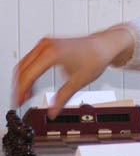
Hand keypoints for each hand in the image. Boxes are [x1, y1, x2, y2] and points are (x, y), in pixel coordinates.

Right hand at [12, 26, 134, 118]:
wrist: (105, 45)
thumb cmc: (96, 58)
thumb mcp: (79, 82)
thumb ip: (62, 98)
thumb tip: (52, 113)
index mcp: (52, 54)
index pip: (29, 75)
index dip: (21, 91)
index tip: (18, 103)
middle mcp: (47, 45)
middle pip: (23, 68)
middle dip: (19, 86)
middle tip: (19, 102)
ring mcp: (47, 43)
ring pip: (25, 63)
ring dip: (22, 79)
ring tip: (24, 96)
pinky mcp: (49, 44)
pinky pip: (31, 58)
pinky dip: (28, 71)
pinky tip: (31, 84)